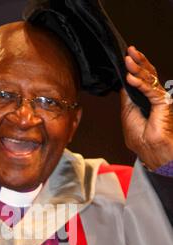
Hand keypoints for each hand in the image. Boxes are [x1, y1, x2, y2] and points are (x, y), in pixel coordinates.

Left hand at [121, 45, 172, 168]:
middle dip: (137, 62)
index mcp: (145, 98)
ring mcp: (159, 98)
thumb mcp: (128, 114)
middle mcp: (153, 96)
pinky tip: (131, 79)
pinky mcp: (163, 103)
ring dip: (138, 69)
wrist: (151, 151)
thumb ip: (128, 97)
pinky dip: (140, 84)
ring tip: (129, 60)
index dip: (134, 67)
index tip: (125, 57)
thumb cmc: (140, 137)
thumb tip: (124, 82)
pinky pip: (150, 90)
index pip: (141, 77)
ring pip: (149, 79)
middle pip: (146, 74)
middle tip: (129, 51)